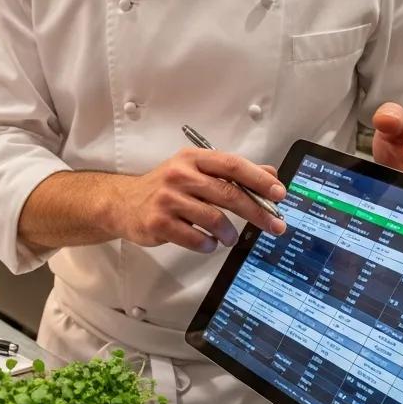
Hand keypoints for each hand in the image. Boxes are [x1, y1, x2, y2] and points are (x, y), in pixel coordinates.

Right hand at [111, 148, 286, 253]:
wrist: (122, 204)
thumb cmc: (164, 188)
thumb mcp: (195, 171)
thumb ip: (231, 172)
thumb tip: (270, 174)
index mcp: (192, 159)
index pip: (232, 165)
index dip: (259, 180)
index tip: (280, 193)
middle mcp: (179, 175)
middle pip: (228, 194)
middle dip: (257, 212)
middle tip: (276, 225)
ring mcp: (167, 199)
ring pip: (214, 219)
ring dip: (229, 234)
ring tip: (229, 238)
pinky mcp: (159, 223)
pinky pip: (196, 238)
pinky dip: (208, 244)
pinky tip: (207, 242)